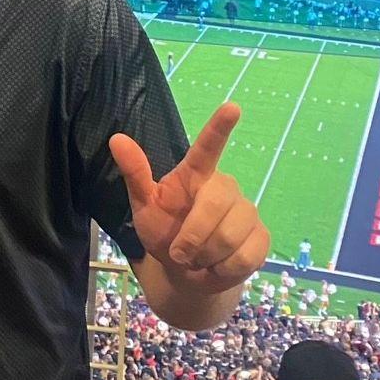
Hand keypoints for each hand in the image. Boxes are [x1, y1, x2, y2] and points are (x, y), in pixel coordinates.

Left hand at [108, 102, 269, 292]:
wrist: (184, 273)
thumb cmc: (164, 232)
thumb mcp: (144, 206)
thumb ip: (135, 173)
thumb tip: (116, 138)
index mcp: (196, 175)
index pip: (208, 148)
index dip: (219, 128)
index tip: (232, 107)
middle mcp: (225, 187)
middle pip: (216, 202)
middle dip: (193, 234)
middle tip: (179, 252)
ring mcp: (247, 211)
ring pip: (231, 235)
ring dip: (206, 256)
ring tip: (198, 258)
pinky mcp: (262, 237)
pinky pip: (245, 256)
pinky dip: (223, 269)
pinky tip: (217, 266)